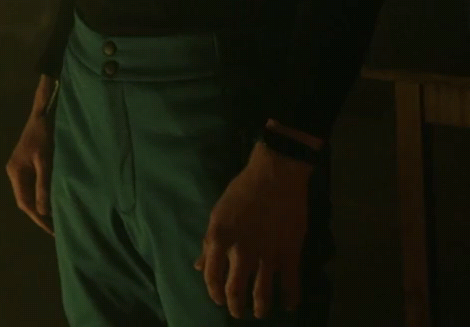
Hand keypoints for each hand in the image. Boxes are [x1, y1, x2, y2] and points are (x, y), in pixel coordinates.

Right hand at [5, 104, 54, 234]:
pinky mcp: (30, 164)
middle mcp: (15, 172)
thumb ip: (44, 186)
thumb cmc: (45, 136)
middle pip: (26, 200)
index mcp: (16, 172)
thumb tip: (43, 212)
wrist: (44, 113)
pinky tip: (55, 200)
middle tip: (58, 229)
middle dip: (40, 215)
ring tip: (58, 219)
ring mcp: (22, 168)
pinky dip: (44, 195)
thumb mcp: (46, 161)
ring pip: (30, 193)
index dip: (37, 218)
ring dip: (42, 206)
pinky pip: (35, 185)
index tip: (52, 231)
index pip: (24, 202)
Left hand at [194, 144, 311, 318]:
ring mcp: (266, 254)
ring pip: (262, 292)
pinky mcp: (289, 253)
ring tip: (261, 313)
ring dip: (261, 307)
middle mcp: (240, 251)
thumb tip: (199, 265)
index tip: (218, 299)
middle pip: (234, 290)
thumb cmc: (242, 190)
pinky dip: (291, 297)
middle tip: (238, 313)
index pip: (211, 276)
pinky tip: (290, 305)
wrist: (275, 176)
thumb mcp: (217, 214)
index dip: (214, 292)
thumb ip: (209, 242)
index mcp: (218, 239)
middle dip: (235, 306)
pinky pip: (290, 282)